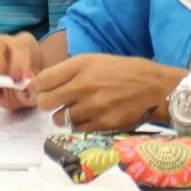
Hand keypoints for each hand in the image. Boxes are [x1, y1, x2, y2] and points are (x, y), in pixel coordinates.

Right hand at [0, 32, 42, 109]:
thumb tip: (24, 91)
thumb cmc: (29, 80)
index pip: (19, 48)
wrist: (20, 83)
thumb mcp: (37, 85)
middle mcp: (1, 42)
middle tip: (3, 88)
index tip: (18, 80)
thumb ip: (32, 87)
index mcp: (22, 43)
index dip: (18, 64)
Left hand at [29, 55, 183, 133]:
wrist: (156, 88)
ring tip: (77, 110)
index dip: (35, 87)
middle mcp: (83, 85)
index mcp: (81, 65)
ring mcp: (92, 106)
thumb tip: (45, 83)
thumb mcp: (96, 61)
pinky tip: (89, 118)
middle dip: (46, 103)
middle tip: (54, 103)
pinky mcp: (101, 124)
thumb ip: (71, 71)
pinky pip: (76, 129)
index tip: (35, 91)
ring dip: (64, 116)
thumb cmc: (126, 72)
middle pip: (46, 101)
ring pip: (59, 118)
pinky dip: (79, 125)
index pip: (43, 79)